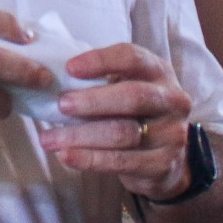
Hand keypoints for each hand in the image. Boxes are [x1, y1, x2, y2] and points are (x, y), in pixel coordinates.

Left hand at [37, 42, 191, 200]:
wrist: (164, 159)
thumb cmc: (131, 113)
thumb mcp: (123, 87)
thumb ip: (99, 79)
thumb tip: (51, 76)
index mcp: (158, 71)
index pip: (132, 57)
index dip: (100, 61)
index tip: (69, 68)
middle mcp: (173, 100)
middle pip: (133, 96)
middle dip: (92, 101)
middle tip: (60, 105)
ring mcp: (172, 134)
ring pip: (123, 133)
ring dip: (80, 135)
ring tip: (49, 138)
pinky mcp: (164, 164)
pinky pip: (122, 162)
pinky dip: (90, 159)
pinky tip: (66, 156)